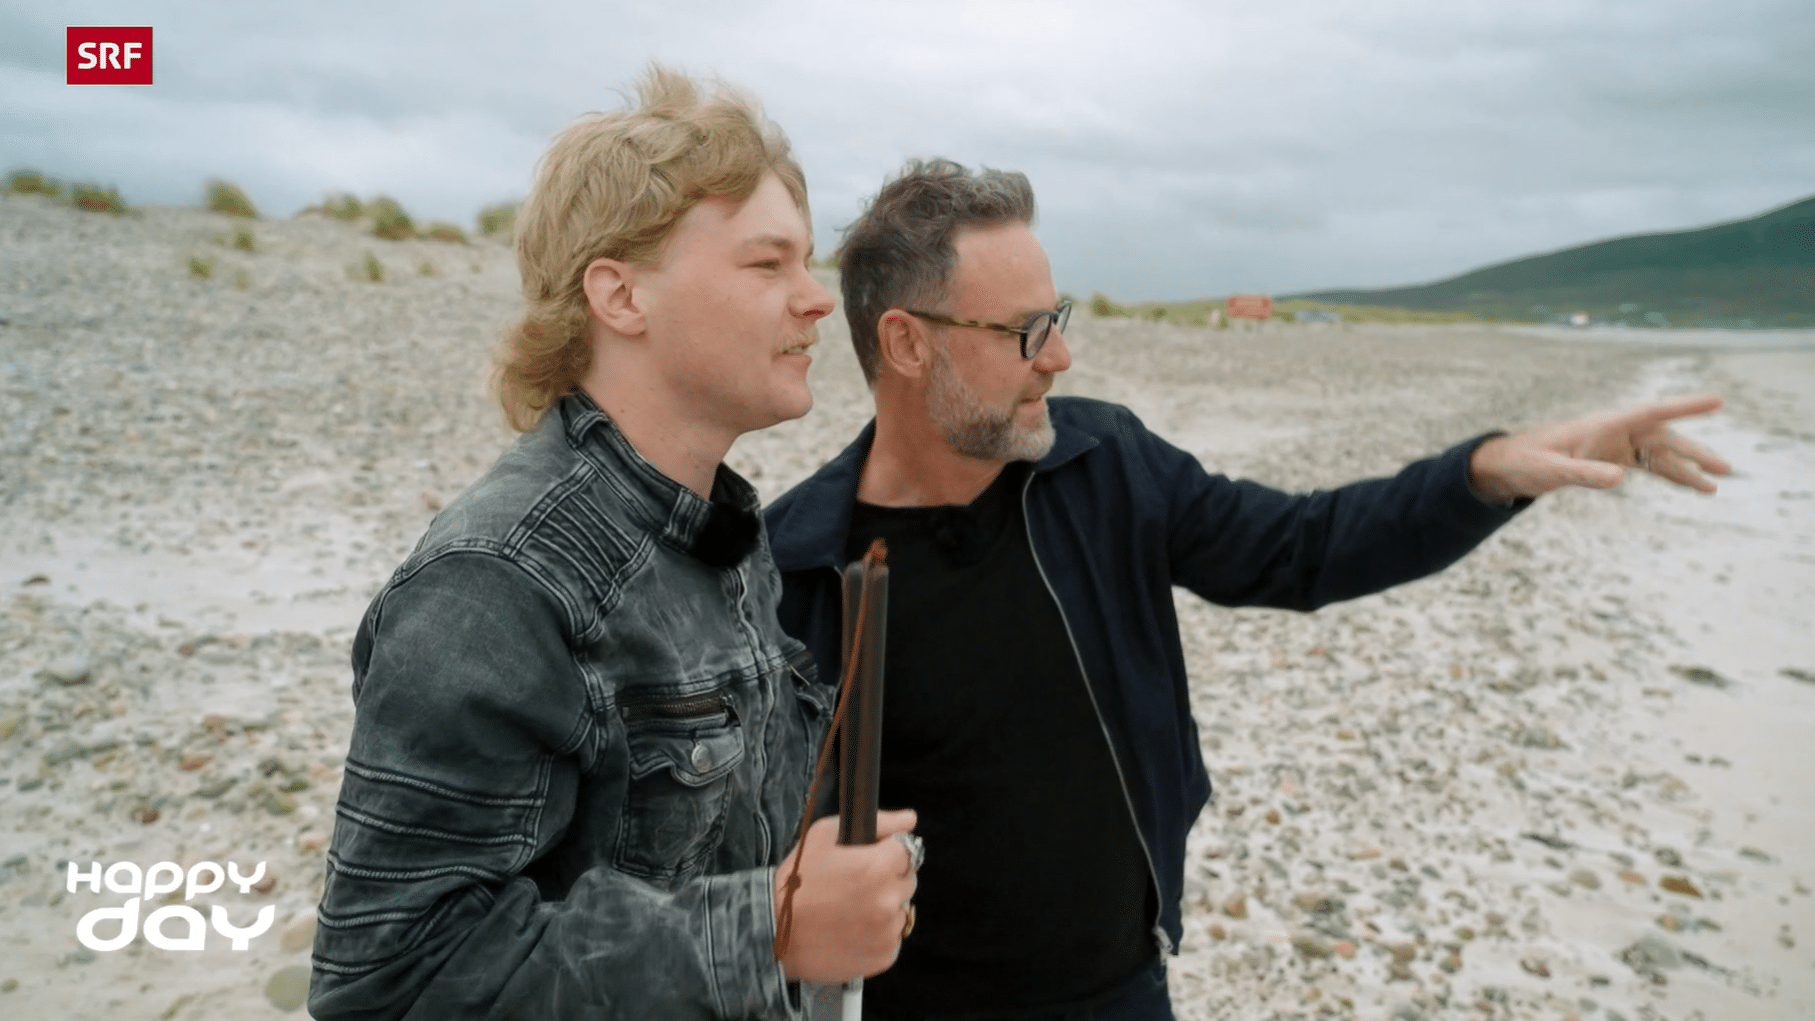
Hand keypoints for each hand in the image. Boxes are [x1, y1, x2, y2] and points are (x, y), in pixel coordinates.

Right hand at [774, 809, 918, 982]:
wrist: (773, 932)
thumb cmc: (795, 882)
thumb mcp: (824, 836)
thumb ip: (878, 823)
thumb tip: (909, 819)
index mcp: (877, 867)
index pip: (908, 849)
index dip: (887, 851)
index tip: (869, 858)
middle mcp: (888, 900)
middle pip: (907, 880)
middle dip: (888, 878)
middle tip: (855, 885)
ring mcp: (888, 931)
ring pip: (901, 909)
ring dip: (884, 906)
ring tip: (850, 909)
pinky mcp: (885, 956)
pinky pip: (893, 937)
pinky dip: (879, 933)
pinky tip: (852, 929)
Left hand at [1468, 394, 1730, 501]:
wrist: (1508, 466)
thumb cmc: (1528, 463)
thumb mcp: (1553, 471)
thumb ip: (1583, 473)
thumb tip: (1619, 477)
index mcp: (1603, 425)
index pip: (1652, 411)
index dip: (1685, 406)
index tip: (1716, 400)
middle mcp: (1614, 431)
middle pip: (1663, 437)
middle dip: (1694, 452)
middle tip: (1724, 469)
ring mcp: (1615, 444)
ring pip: (1659, 453)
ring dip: (1686, 468)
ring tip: (1714, 487)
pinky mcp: (1612, 457)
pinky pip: (1648, 463)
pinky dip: (1669, 473)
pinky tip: (1691, 485)